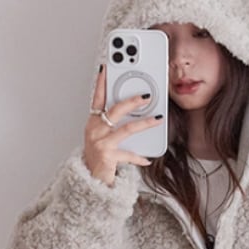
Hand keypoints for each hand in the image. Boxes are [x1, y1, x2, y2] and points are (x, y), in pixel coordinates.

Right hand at [83, 66, 161, 186]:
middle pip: (115, 110)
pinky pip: (128, 154)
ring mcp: (101, 143)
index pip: (97, 98)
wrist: (90, 181)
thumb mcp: (101, 137)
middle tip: (146, 96)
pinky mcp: (108, 156)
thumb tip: (132, 112)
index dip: (101, 83)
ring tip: (157, 120)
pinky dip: (138, 157)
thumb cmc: (97, 158)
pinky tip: (147, 159)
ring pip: (126, 129)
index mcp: (93, 122)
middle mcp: (95, 130)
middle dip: (132, 101)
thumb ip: (111, 124)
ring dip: (144, 124)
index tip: (106, 68)